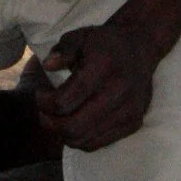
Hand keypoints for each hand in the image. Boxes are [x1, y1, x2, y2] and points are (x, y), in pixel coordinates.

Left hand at [35, 19, 161, 150]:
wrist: (140, 48)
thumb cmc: (104, 43)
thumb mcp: (79, 36)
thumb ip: (62, 50)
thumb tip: (48, 66)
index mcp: (103, 67)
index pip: (65, 101)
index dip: (44, 103)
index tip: (40, 94)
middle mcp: (119, 91)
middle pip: (73, 127)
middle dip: (50, 123)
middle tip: (44, 112)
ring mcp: (129, 110)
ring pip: (84, 140)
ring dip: (63, 133)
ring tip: (57, 118)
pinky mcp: (133, 123)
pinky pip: (98, 144)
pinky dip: (80, 138)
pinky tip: (75, 122)